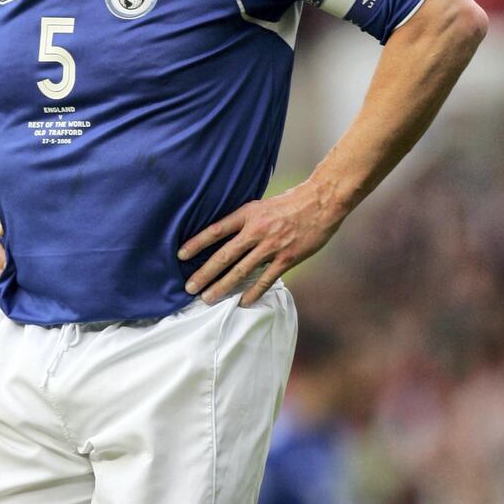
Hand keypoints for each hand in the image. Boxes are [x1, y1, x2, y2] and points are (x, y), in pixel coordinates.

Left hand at [177, 180, 341, 306]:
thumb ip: (246, 219)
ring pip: (241, 270)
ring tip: (208, 298)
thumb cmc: (293, 202)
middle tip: (189, 287)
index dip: (197, 243)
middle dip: (204, 273)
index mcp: (247, 214)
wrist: (322, 201)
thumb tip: (228, 232)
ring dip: (222, 286)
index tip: (181, 254)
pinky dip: (253, 292)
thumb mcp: (262, 204)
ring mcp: (271, 246)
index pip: (215, 230)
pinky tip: (242, 302)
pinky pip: (266, 279)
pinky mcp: (286, 258)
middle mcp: (256, 231)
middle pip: (224, 255)